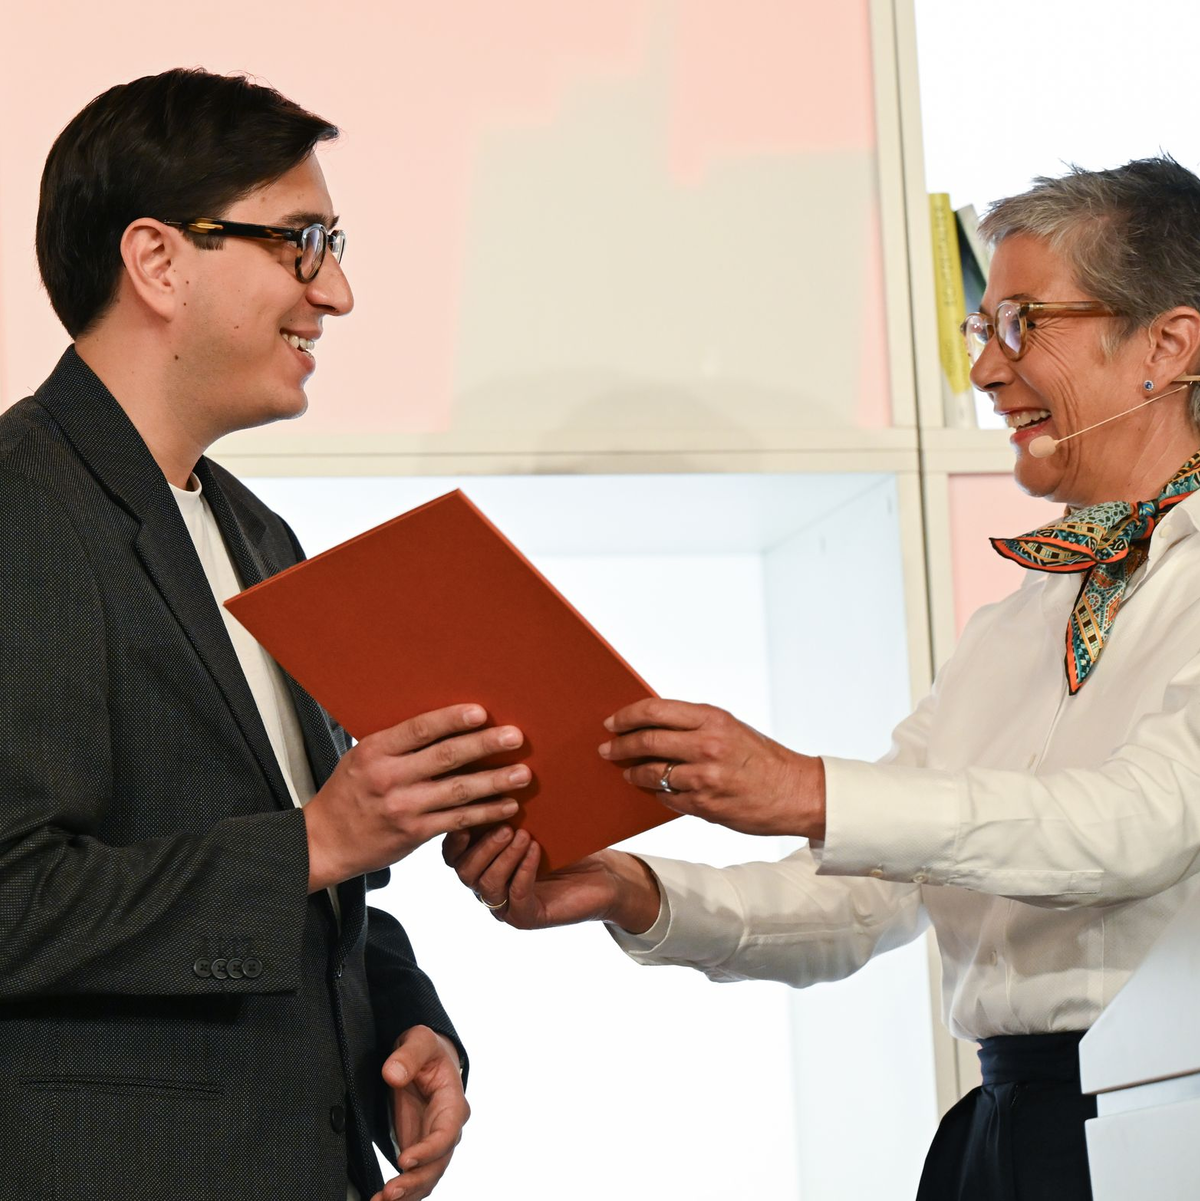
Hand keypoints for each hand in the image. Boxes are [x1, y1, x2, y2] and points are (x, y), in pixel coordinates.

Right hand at [304, 704, 531, 891]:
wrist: (324, 842)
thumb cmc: (348, 792)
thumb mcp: (362, 758)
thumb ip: (398, 744)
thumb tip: (446, 721)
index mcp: (375, 751)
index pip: (419, 729)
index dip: (452, 719)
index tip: (481, 712)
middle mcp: (389, 778)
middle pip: (446, 757)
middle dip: (485, 745)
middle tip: (515, 737)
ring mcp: (403, 808)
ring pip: (458, 791)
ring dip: (495, 782)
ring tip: (523, 774)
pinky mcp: (414, 834)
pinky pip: (457, 821)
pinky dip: (486, 813)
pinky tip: (508, 806)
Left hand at [370, 1025, 467, 1200]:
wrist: (426, 1059)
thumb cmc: (427, 1050)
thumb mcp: (419, 1040)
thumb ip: (408, 1055)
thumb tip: (392, 1075)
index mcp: (452, 1103)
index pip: (447, 1133)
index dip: (428, 1150)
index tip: (403, 1160)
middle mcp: (448, 1128)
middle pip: (438, 1164)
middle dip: (414, 1181)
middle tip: (388, 1193)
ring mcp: (433, 1142)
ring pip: (427, 1177)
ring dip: (407, 1193)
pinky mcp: (419, 1150)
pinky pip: (416, 1177)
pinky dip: (402, 1192)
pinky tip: (381, 1200)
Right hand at [442, 828, 662, 934]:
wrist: (604, 874)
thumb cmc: (565, 844)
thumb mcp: (533, 821)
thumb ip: (508, 807)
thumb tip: (495, 766)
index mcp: (482, 861)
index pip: (453, 853)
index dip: (454, 836)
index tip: (465, 812)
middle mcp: (486, 885)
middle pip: (464, 871)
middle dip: (482, 846)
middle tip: (504, 825)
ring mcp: (504, 906)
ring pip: (486, 886)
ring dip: (503, 857)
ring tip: (522, 835)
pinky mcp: (526, 918)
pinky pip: (515, 898)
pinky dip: (523, 871)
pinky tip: (534, 851)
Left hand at [598, 698, 825, 838]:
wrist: (795, 792)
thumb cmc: (761, 758)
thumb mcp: (730, 728)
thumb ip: (693, 725)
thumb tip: (650, 724)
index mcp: (712, 719)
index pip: (655, 710)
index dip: (627, 716)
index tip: (611, 722)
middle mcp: (707, 745)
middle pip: (646, 741)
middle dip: (619, 746)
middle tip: (607, 749)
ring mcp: (704, 778)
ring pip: (651, 773)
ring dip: (633, 773)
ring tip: (627, 772)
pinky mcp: (705, 806)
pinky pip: (667, 798)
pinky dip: (658, 793)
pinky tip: (656, 790)